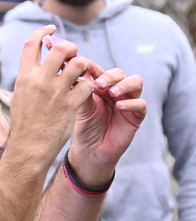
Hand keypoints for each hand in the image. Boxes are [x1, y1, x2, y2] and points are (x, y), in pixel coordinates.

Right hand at [8, 26, 99, 163]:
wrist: (28, 148)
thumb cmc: (24, 125)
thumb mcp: (19, 97)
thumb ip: (28, 79)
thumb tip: (36, 64)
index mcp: (25, 77)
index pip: (32, 43)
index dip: (43, 32)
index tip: (52, 30)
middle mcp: (40, 81)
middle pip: (61, 48)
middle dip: (72, 48)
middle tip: (74, 56)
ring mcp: (56, 92)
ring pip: (79, 63)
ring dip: (84, 66)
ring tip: (82, 75)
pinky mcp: (71, 104)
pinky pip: (88, 84)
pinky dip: (89, 86)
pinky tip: (85, 92)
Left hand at [68, 67, 145, 185]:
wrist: (91, 152)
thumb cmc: (85, 129)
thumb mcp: (81, 109)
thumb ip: (83, 92)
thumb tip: (79, 74)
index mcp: (101, 87)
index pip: (102, 72)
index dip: (95, 69)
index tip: (86, 69)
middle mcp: (116, 91)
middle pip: (120, 74)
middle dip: (110, 76)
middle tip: (99, 83)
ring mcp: (128, 101)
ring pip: (136, 83)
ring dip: (124, 85)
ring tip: (112, 93)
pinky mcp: (137, 115)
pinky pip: (140, 104)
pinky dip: (131, 103)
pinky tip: (119, 106)